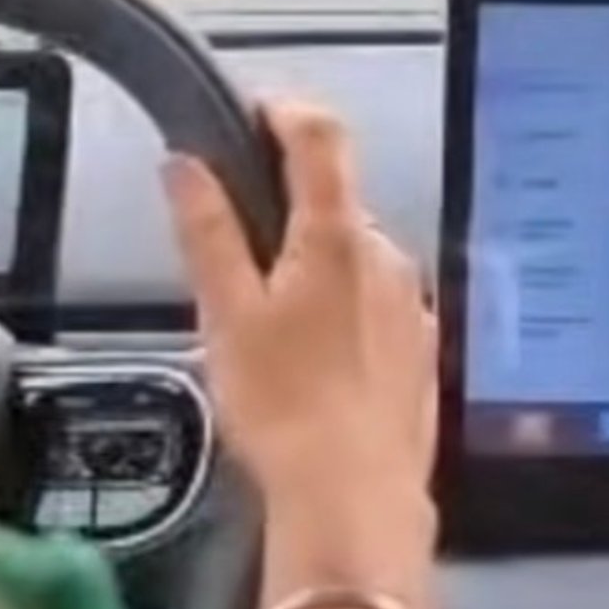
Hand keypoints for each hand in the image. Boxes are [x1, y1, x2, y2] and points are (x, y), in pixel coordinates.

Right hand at [163, 97, 436, 576]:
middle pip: (336, 204)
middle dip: (292, 213)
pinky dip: (349, 313)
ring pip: (360, 258)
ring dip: (321, 269)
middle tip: (242, 256)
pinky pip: (380, 306)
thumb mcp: (226, 313)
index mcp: (337, 233)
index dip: (287, 112)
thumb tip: (185, 164)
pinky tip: (319, 363)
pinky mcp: (422, 346)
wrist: (354, 496)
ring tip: (275, 329)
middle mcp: (388, 252)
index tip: (256, 112)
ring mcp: (412, 299)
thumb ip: (208, 232)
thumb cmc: (282, 406)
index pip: (321, 136)